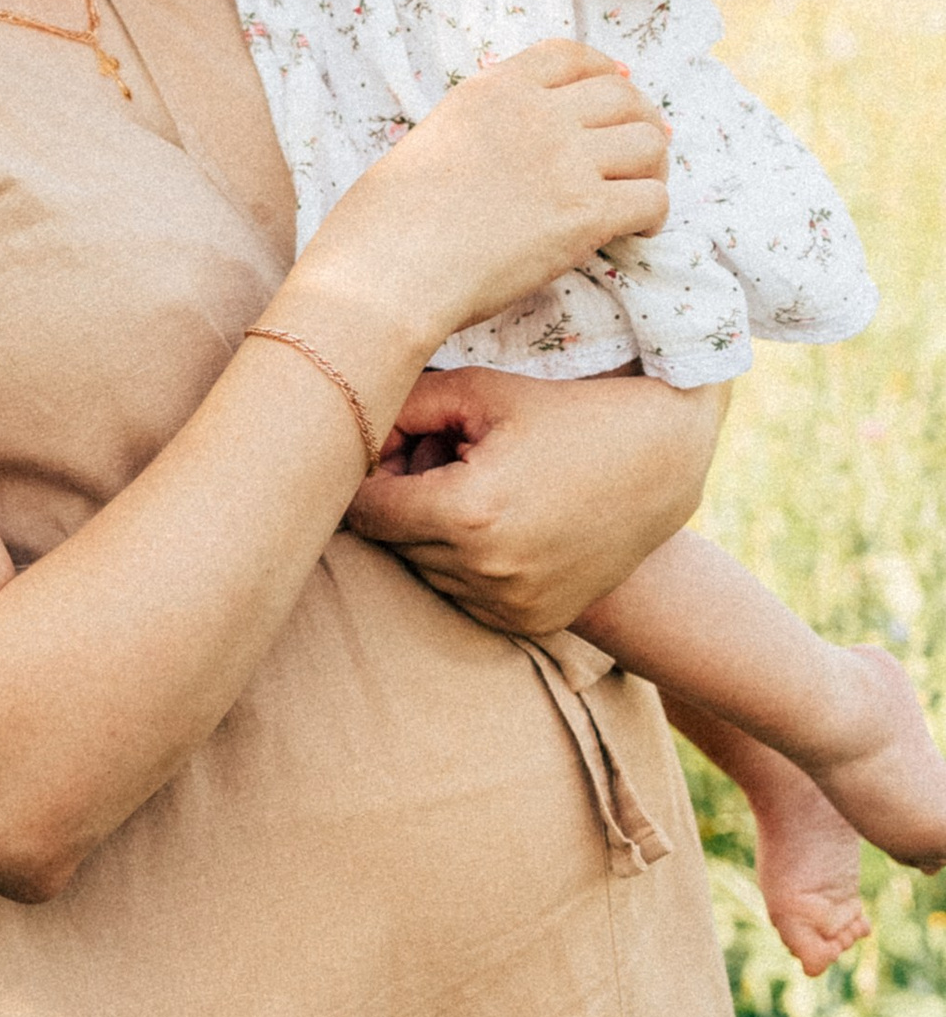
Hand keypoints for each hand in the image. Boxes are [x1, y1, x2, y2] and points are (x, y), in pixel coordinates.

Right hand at [289, 40, 671, 370]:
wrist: (387, 272)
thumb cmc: (385, 224)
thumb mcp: (431, 142)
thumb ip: (481, 132)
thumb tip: (509, 156)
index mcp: (493, 90)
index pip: (571, 56)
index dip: (606, 73)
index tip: (620, 91)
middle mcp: (536, 114)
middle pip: (624, 98)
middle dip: (640, 123)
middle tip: (639, 157)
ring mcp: (565, 162)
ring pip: (649, 144)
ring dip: (652, 170)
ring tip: (637, 196)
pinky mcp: (584, 214)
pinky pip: (652, 199)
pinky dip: (653, 217)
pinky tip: (635, 234)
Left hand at [347, 366, 727, 636]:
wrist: (665, 464)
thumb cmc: (568, 415)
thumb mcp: (482, 393)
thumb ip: (403, 408)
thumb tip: (350, 434)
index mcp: (465, 513)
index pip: (365, 510)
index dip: (365, 477)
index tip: (382, 453)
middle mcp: (484, 570)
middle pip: (391, 543)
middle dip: (400, 503)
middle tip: (438, 463)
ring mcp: (509, 605)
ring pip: (424, 573)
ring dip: (431, 537)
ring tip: (477, 491)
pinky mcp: (531, 622)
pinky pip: (464, 597)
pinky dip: (468, 566)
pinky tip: (504, 526)